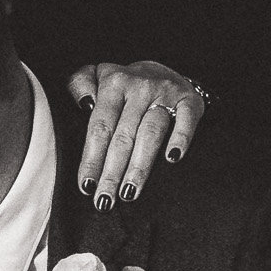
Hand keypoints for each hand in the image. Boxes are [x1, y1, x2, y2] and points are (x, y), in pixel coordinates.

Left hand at [65, 62, 208, 209]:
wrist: (160, 70)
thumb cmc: (121, 84)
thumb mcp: (94, 75)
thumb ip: (79, 85)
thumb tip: (83, 104)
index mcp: (113, 84)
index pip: (100, 128)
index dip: (92, 159)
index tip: (86, 186)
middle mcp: (139, 88)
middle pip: (123, 137)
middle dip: (112, 172)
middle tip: (105, 201)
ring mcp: (166, 93)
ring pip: (151, 134)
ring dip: (139, 167)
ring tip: (129, 193)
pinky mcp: (190, 99)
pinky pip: (186, 120)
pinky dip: (181, 138)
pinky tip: (172, 159)